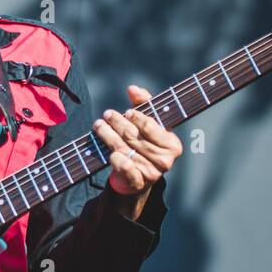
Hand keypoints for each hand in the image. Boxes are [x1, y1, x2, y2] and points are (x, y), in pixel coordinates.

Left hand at [93, 84, 182, 213]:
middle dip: (118, 123)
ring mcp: (152, 173)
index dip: (137, 118)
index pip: (151, 126)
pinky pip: (125, 168)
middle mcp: (165, 160)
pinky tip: (111, 153)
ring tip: (98, 125)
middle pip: (134, 136)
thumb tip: (133, 89)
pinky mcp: (138, 182)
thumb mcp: (147, 122)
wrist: (136, 176)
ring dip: (108, 135)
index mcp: (172, 144)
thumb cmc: (143, 144)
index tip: (127, 111)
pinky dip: (117, 160)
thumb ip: (143, 103)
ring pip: (124, 148)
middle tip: (107, 114)